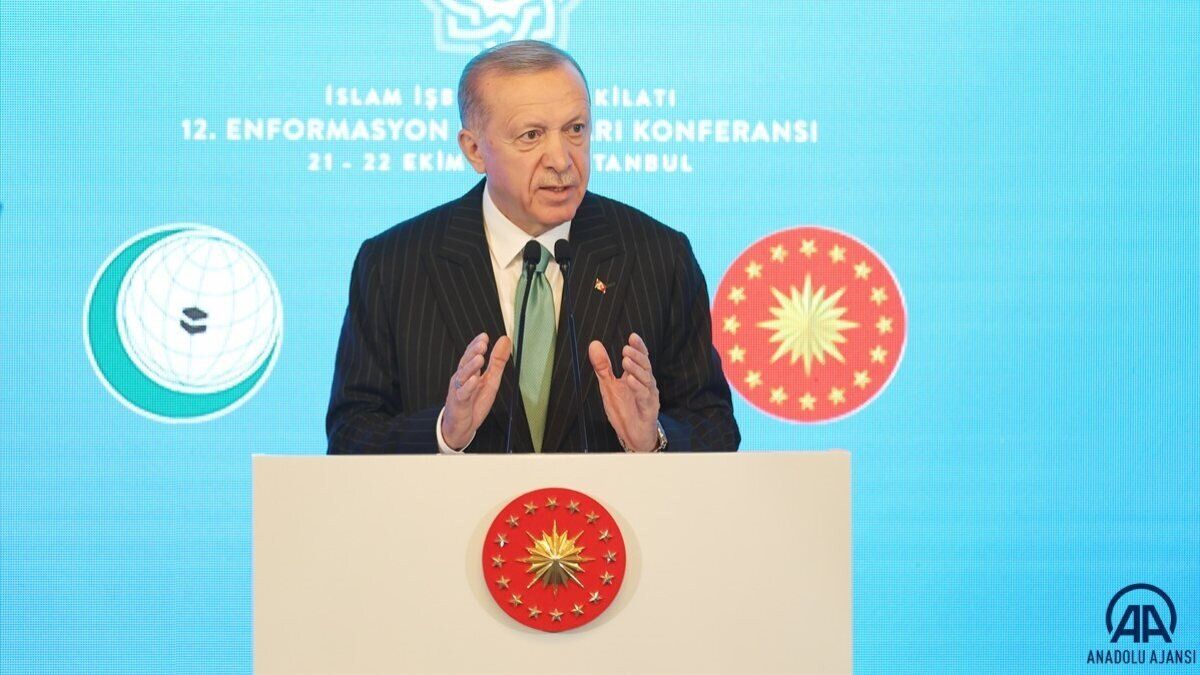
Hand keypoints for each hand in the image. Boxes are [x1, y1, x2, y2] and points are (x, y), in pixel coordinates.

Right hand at [441, 333, 511, 448]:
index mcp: (469, 372)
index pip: (471, 355)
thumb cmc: (474, 402)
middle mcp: (461, 378)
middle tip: (482, 343)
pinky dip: (468, 386)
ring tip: (480, 358)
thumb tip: (505, 340)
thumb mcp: (491, 380)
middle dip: (473, 352)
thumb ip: (497, 361)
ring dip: (471, 367)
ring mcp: (459, 390)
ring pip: (463, 376)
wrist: (462, 426)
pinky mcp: (459, 403)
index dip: (476, 345)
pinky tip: (474, 380)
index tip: (484, 336)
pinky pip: (463, 394)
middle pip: (466, 362)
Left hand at [587, 333, 660, 451]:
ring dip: (636, 369)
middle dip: (636, 356)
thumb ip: (603, 366)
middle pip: (645, 365)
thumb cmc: (624, 410)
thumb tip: (594, 344)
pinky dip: (638, 387)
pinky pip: (644, 396)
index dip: (638, 347)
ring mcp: (649, 395)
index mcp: (636, 376)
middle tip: (625, 349)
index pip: (640, 357)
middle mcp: (645, 383)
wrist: (632, 435)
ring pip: (646, 379)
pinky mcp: (649, 408)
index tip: (632, 337)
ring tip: (626, 361)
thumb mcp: (608, 385)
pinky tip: (631, 380)